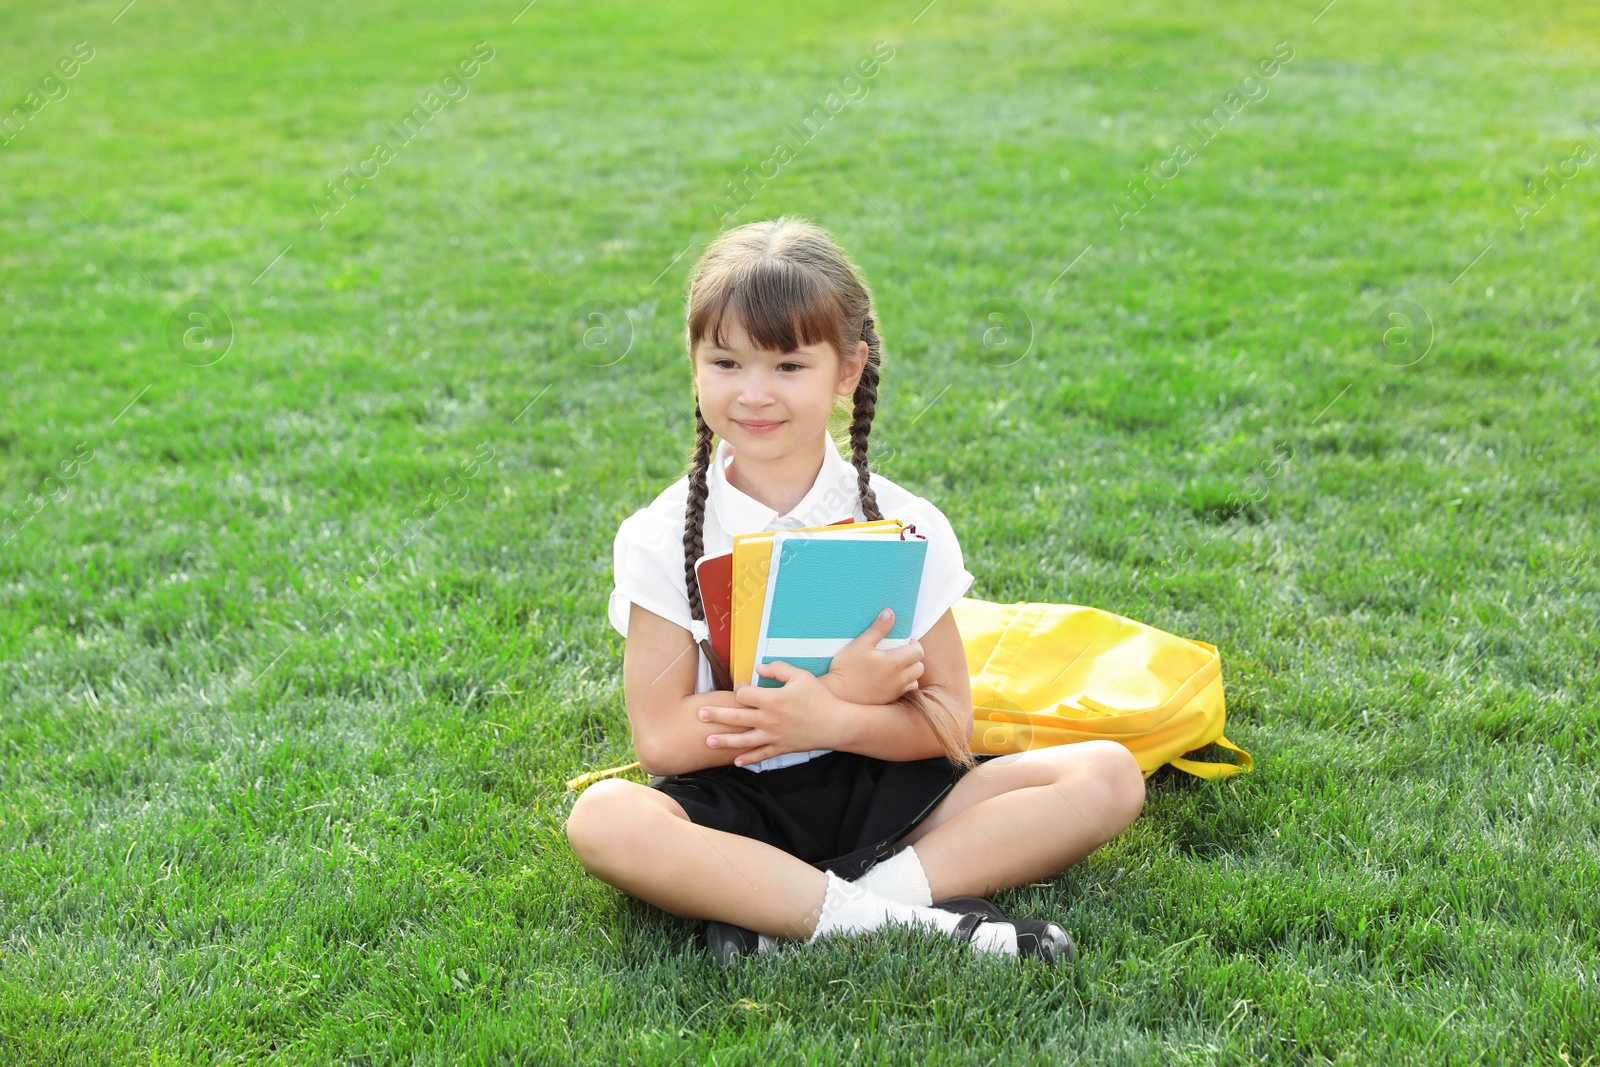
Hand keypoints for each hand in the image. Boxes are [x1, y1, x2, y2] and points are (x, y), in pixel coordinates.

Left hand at [698, 660, 844, 767]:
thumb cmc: (819, 698)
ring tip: (709, 741)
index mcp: (772, 700)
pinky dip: (749, 759)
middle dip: (717, 715)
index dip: (740, 689)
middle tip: (700, 714)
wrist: (836, 723)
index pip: (745, 695)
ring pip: (744, 740)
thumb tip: (758, 668)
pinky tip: (737, 762)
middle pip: (737, 718)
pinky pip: (761, 755)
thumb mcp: (800, 676)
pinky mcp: (781, 747)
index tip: (741, 686)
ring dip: (725, 741)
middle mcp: (769, 719)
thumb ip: (778, 669)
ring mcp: (774, 736)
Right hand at [818, 608, 924, 706]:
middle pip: (919, 667)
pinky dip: (903, 685)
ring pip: (915, 681)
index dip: (913, 644)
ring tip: (896, 667)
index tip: (902, 642)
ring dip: (910, 673)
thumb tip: (890, 613)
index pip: (918, 652)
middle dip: (913, 658)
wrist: (837, 694)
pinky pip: (905, 692)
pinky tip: (890, 680)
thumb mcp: (860, 644)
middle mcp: (899, 678)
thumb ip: (878, 629)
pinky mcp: (889, 700)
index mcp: (895, 662)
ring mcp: (895, 691)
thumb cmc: (847, 668)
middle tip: (899, 653)